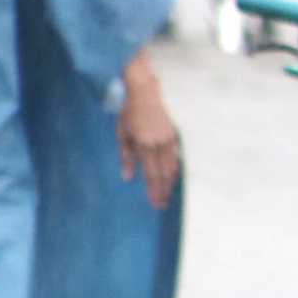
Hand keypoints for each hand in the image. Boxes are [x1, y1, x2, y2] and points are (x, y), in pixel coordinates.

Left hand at [117, 69, 182, 209]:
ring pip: (173, 166)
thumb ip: (125, 158)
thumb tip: (128, 178)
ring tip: (167, 194)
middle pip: (164, 173)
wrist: (144, 93)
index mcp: (144, 144)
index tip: (155, 203)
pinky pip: (175, 157)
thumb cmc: (128, 114)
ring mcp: (168, 139)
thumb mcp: (121, 135)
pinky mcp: (173, 135)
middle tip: (162, 205)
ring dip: (170, 182)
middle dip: (163, 190)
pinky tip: (172, 177)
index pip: (151, 173)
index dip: (153, 190)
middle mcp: (159, 143)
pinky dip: (174, 169)